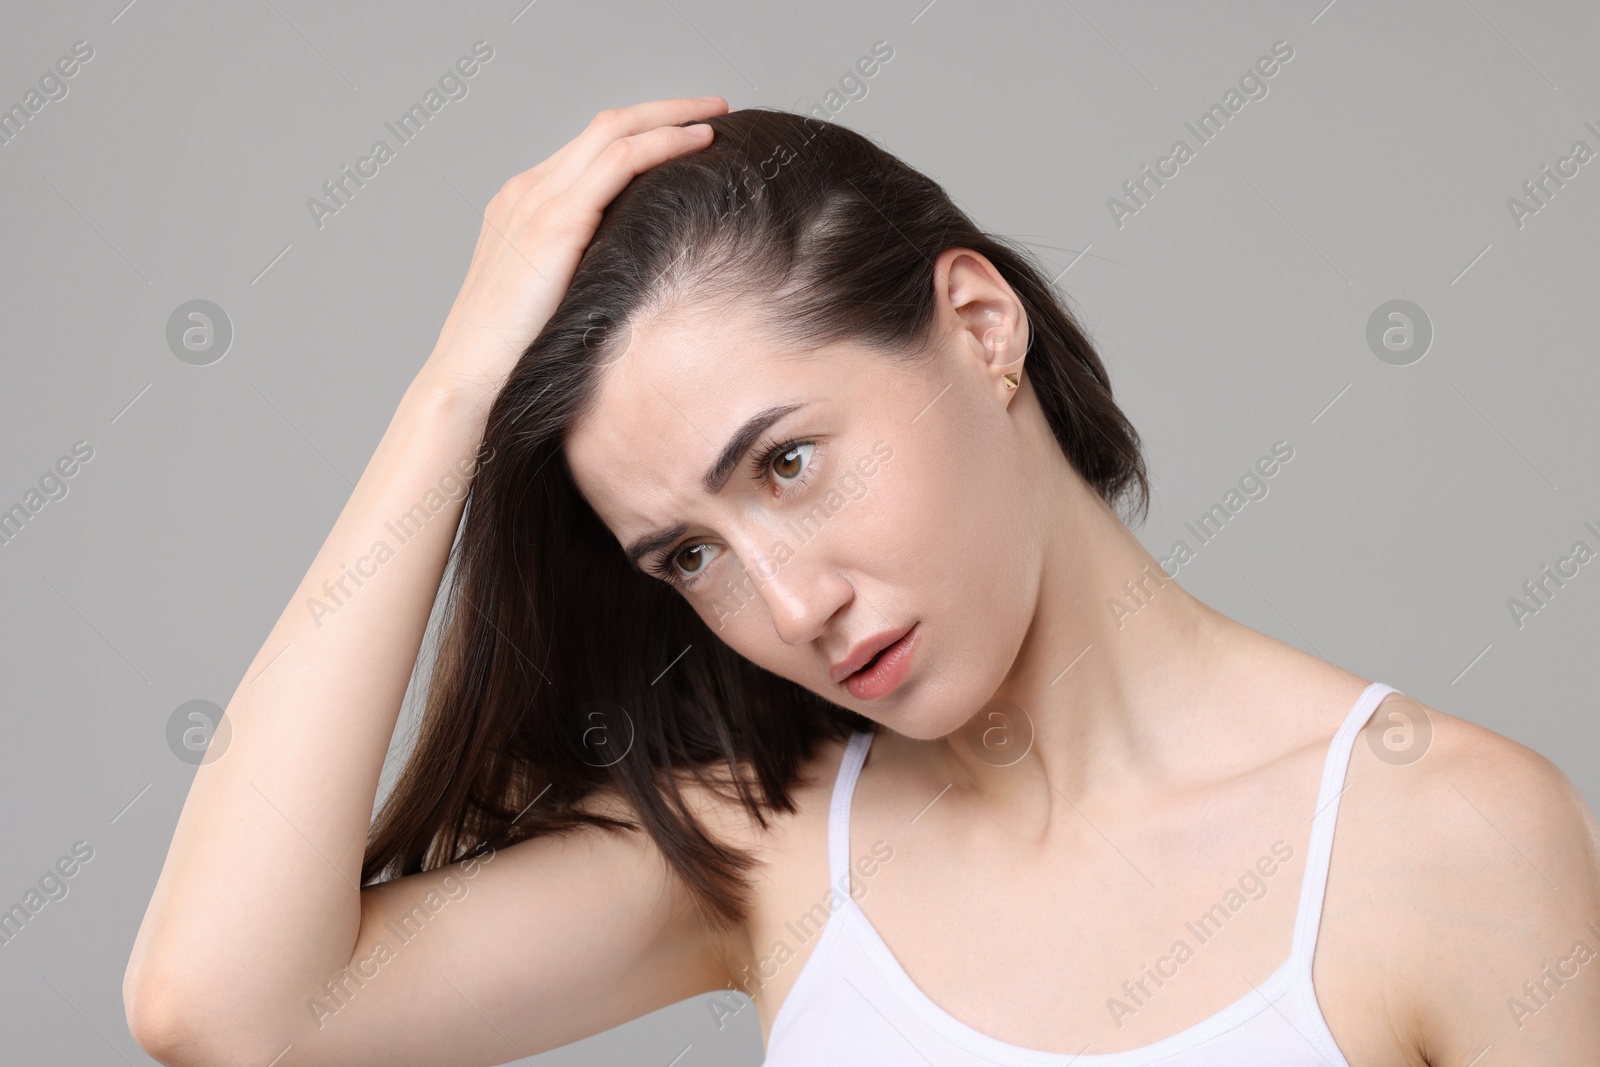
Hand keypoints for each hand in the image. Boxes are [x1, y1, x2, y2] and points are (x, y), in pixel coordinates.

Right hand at [420, 96, 727, 404]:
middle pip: (605, 125)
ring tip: (718, 113)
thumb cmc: (516, 360)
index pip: (591, 149)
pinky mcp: (554, 222)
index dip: (643, 132)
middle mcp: (525, 191)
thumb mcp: (558, 303)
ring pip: (615, 131)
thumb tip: (645, 280)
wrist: (468, 382)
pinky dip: (663, 143)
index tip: (690, 133)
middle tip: (716, 104)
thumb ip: (590, 275)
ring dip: (672, 116)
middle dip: (664, 109)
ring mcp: (535, 200)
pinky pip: (620, 161)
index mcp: (523, 206)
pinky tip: (700, 142)